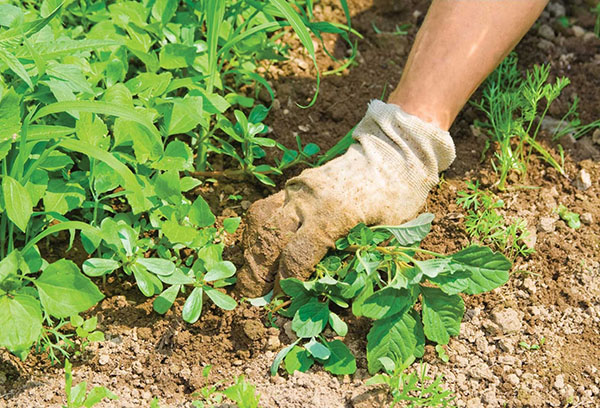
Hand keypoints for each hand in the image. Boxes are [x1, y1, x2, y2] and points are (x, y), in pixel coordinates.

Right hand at [235, 100, 454, 297]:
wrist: (393, 152)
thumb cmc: (398, 196)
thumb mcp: (389, 232)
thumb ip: (360, 258)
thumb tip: (332, 290)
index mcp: (333, 215)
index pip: (297, 257)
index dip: (286, 284)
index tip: (282, 301)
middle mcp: (308, 200)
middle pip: (269, 239)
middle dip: (257, 272)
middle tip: (255, 295)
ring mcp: (298, 188)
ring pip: (261, 221)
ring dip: (252, 249)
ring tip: (253, 273)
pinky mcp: (295, 183)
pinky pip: (267, 207)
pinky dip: (259, 230)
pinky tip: (261, 246)